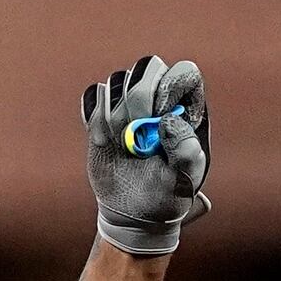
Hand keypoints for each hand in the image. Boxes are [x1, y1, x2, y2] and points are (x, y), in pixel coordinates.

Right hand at [82, 54, 209, 257]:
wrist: (136, 213)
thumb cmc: (167, 197)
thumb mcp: (186, 183)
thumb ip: (187, 154)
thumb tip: (169, 121)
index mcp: (187, 109)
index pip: (184, 73)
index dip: (170, 86)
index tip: (160, 116)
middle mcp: (159, 99)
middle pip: (148, 67)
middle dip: (138, 97)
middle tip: (135, 131)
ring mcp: (129, 103)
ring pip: (117, 80)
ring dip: (114, 113)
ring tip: (122, 146)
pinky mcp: (103, 113)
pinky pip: (93, 94)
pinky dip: (93, 114)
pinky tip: (102, 140)